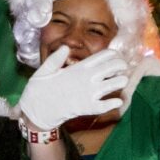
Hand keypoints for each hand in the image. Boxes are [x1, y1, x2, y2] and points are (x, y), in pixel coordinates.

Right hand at [17, 46, 131, 134]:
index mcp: (78, 68)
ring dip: (121, 81)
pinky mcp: (89, 108)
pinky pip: (107, 105)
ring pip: (114, 84)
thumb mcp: (43, 70)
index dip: (113, 55)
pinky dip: (114, 103)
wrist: (36, 112)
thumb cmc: (38, 91)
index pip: (103, 56)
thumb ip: (55, 59)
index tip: (116, 57)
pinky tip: (117, 101)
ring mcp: (89, 93)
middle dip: (121, 65)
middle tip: (123, 67)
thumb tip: (65, 48)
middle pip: (113, 67)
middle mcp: (87, 78)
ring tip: (122, 81)